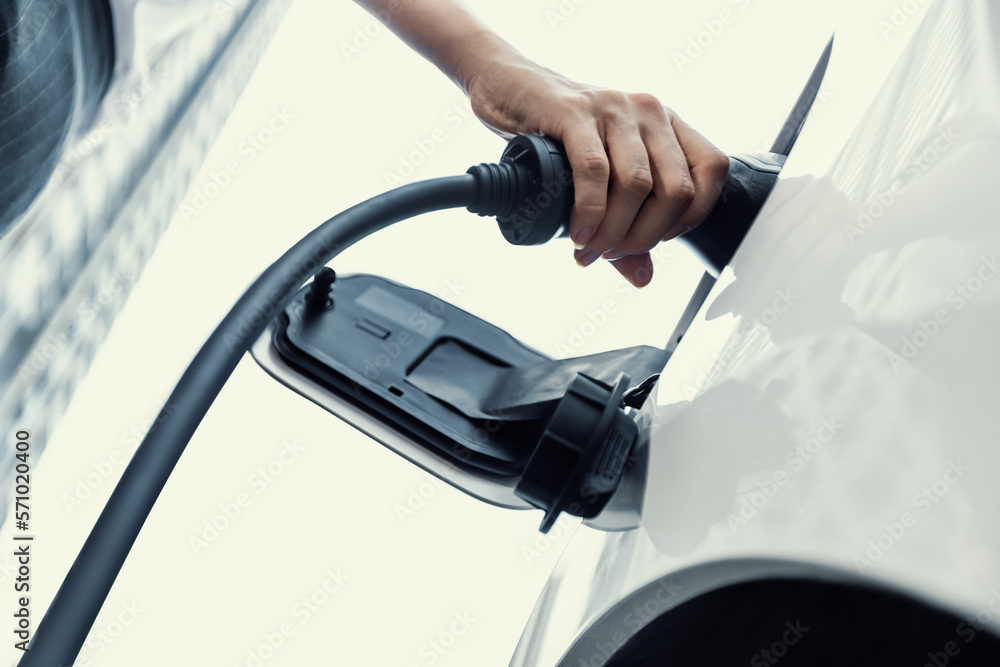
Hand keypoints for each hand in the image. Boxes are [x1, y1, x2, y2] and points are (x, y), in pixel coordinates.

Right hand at [467, 59, 729, 285]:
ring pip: (637, 185)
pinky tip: (578, 231)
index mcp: (667, 125)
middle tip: (612, 253)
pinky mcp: (575, 112)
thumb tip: (642, 278)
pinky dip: (589, 211)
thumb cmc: (560, 135)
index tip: (655, 239)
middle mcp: (649, 112)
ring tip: (590, 247)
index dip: (690, 217)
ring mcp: (614, 109)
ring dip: (614, 231)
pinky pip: (595, 171)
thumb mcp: (604, 178)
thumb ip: (628, 226)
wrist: (510, 89)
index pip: (711, 171)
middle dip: (645, 236)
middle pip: (676, 189)